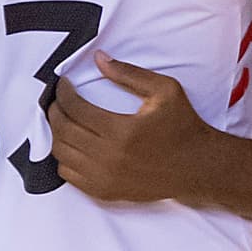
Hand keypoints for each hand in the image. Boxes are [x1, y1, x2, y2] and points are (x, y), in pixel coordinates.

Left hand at [47, 51, 216, 203]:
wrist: (197, 166)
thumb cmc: (182, 126)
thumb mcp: (164, 90)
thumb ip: (129, 73)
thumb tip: (99, 59)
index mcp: (121, 131)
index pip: (74, 109)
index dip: (63, 93)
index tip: (63, 84)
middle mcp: (108, 158)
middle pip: (62, 131)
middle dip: (54, 111)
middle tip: (57, 99)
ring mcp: (105, 178)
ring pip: (61, 155)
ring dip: (57, 133)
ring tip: (63, 119)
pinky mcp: (105, 191)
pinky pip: (69, 176)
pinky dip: (64, 158)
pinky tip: (72, 144)